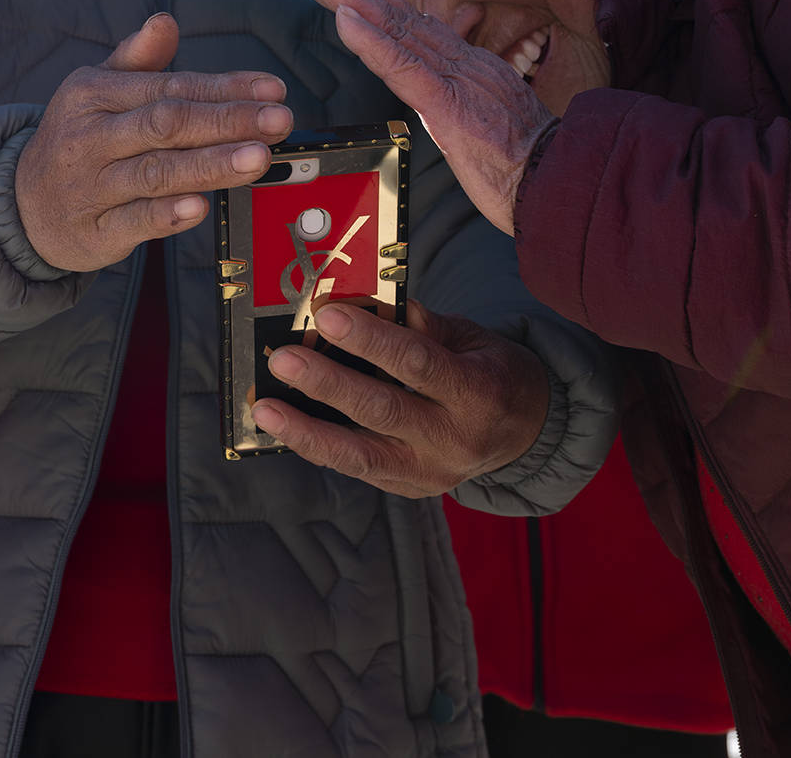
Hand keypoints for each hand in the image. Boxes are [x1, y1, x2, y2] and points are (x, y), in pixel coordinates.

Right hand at [15, 13, 292, 272]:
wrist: (22, 203)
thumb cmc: (78, 139)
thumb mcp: (96, 90)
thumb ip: (137, 59)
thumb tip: (165, 21)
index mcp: (93, 94)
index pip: (169, 86)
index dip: (224, 88)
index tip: (272, 90)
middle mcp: (90, 137)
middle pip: (166, 125)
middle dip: (227, 121)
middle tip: (278, 120)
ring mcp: (91, 186)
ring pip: (156, 173)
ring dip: (210, 165)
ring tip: (258, 157)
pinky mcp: (94, 231)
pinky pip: (134, 221)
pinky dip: (167, 215)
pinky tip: (200, 207)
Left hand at [250, 301, 550, 496]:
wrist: (525, 433)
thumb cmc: (492, 372)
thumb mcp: (474, 339)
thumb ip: (427, 326)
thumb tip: (377, 303)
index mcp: (479, 393)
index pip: (418, 364)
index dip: (371, 341)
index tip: (328, 316)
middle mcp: (455, 439)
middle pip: (382, 411)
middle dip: (327, 383)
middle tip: (283, 359)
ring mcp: (432, 472)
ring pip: (362, 455)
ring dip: (307, 430)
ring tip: (266, 408)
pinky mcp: (410, 488)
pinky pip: (358, 469)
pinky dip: (319, 448)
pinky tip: (286, 428)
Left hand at [298, 0, 553, 234]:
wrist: (557, 183)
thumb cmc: (524, 163)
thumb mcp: (489, 121)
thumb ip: (468, 100)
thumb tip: (450, 92)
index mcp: (467, 68)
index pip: (413, 26)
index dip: (376, 1)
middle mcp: (460, 63)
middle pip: (398, 17)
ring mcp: (454, 80)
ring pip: (395, 31)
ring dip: (352, 1)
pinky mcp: (449, 104)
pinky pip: (403, 68)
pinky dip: (371, 42)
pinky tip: (345, 20)